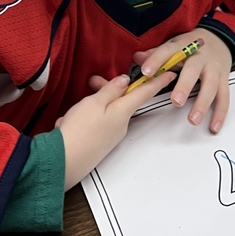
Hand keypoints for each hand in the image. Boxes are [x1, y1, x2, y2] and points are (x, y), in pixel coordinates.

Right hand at [57, 71, 173, 189]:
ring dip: (92, 104)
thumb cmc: (79, 132)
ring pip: (105, 111)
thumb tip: (125, 81)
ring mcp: (110, 136)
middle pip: (120, 100)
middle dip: (107, 90)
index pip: (144, 93)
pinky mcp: (99, 144)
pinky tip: (69, 123)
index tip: (170, 72)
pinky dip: (82, 119)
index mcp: (122, 113)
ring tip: (74, 110)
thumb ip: (111, 91)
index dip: (157, 81)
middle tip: (93, 82)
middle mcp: (120, 125)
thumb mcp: (94, 103)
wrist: (64, 163)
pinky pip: (94, 124)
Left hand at [131, 31, 231, 132]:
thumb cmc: (190, 46)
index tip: (146, 72)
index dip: (156, 61)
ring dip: (202, 104)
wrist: (217, 40)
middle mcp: (200, 57)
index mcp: (183, 46)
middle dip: (184, 86)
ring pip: (211, 86)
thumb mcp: (173, 45)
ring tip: (193, 119)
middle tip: (176, 101)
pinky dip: (220, 113)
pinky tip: (213, 126)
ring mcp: (213, 69)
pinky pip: (224, 98)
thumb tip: (138, 58)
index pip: (167, 51)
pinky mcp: (224, 80)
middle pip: (193, 71)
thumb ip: (156, 54)